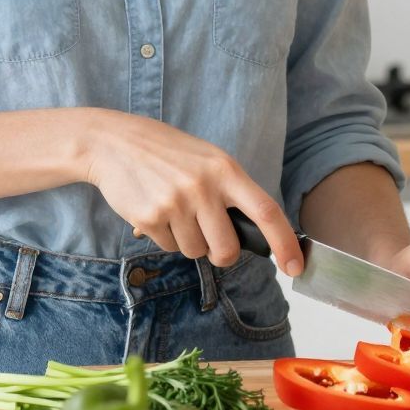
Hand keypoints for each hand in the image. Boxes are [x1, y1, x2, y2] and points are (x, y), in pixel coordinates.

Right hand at [67, 109, 304, 275]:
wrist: (114, 142)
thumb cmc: (168, 153)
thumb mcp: (209, 160)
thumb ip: (231, 191)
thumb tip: (255, 234)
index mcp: (226, 170)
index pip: (266, 212)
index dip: (284, 243)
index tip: (296, 266)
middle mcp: (203, 187)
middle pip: (227, 249)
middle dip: (222, 256)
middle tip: (212, 243)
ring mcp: (175, 203)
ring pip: (195, 251)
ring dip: (188, 241)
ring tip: (174, 209)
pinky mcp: (149, 218)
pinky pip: (168, 247)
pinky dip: (165, 237)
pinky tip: (156, 209)